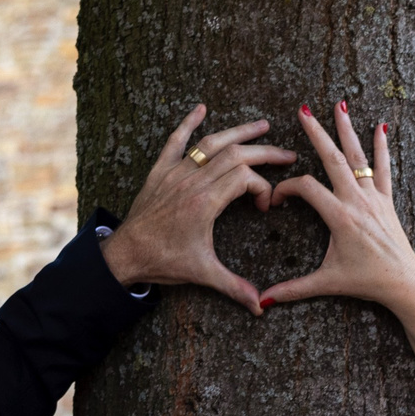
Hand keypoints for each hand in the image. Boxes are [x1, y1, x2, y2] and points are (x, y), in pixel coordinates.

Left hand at [98, 104, 297, 312]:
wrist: (125, 254)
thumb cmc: (163, 261)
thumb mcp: (203, 274)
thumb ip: (234, 287)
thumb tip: (261, 306)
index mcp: (205, 202)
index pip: (244, 178)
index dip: (263, 188)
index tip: (267, 206)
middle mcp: (192, 181)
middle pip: (235, 154)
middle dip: (265, 153)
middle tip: (288, 156)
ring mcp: (176, 172)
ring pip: (211, 143)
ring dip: (239, 132)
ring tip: (263, 126)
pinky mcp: (160, 171)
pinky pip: (175, 141)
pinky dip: (188, 123)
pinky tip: (201, 109)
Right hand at [264, 102, 414, 312]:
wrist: (403, 283)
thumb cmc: (365, 282)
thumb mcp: (326, 283)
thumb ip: (293, 289)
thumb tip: (264, 301)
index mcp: (340, 217)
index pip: (307, 188)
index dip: (286, 189)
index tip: (275, 200)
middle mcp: (357, 201)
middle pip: (333, 158)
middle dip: (317, 133)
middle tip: (303, 111)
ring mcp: (374, 198)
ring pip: (358, 157)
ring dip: (347, 129)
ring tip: (339, 104)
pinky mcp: (387, 201)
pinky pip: (383, 168)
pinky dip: (381, 147)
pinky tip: (381, 126)